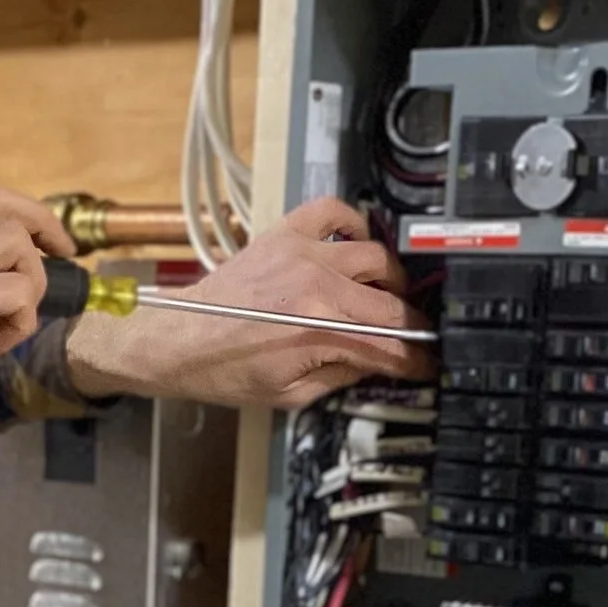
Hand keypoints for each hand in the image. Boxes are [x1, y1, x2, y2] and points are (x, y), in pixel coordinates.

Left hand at [64, 199, 429, 408]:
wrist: (176, 339)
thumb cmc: (223, 371)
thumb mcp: (291, 395)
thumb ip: (345, 375)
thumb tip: (381, 364)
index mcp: (321, 330)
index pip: (392, 344)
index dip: (419, 359)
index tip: (431, 365)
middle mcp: (317, 284)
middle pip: (393, 302)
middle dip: (411, 325)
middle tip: (411, 337)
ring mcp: (302, 252)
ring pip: (376, 256)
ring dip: (388, 280)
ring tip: (383, 297)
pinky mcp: (285, 233)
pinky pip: (334, 212)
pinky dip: (352, 225)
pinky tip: (352, 247)